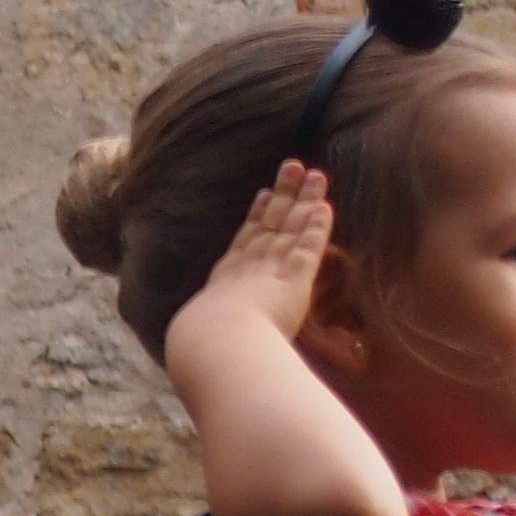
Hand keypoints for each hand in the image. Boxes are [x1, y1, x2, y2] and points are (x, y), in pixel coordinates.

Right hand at [172, 163, 336, 352]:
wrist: (211, 344)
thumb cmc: (200, 350)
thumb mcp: (200, 336)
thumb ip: (206, 332)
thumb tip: (189, 347)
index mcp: (226, 281)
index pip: (246, 241)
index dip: (257, 216)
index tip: (264, 194)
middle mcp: (249, 268)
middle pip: (271, 223)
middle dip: (284, 194)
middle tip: (293, 165)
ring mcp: (271, 270)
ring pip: (292, 228)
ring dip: (305, 201)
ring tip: (317, 174)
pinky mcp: (294, 279)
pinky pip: (309, 249)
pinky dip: (318, 228)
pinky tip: (326, 208)